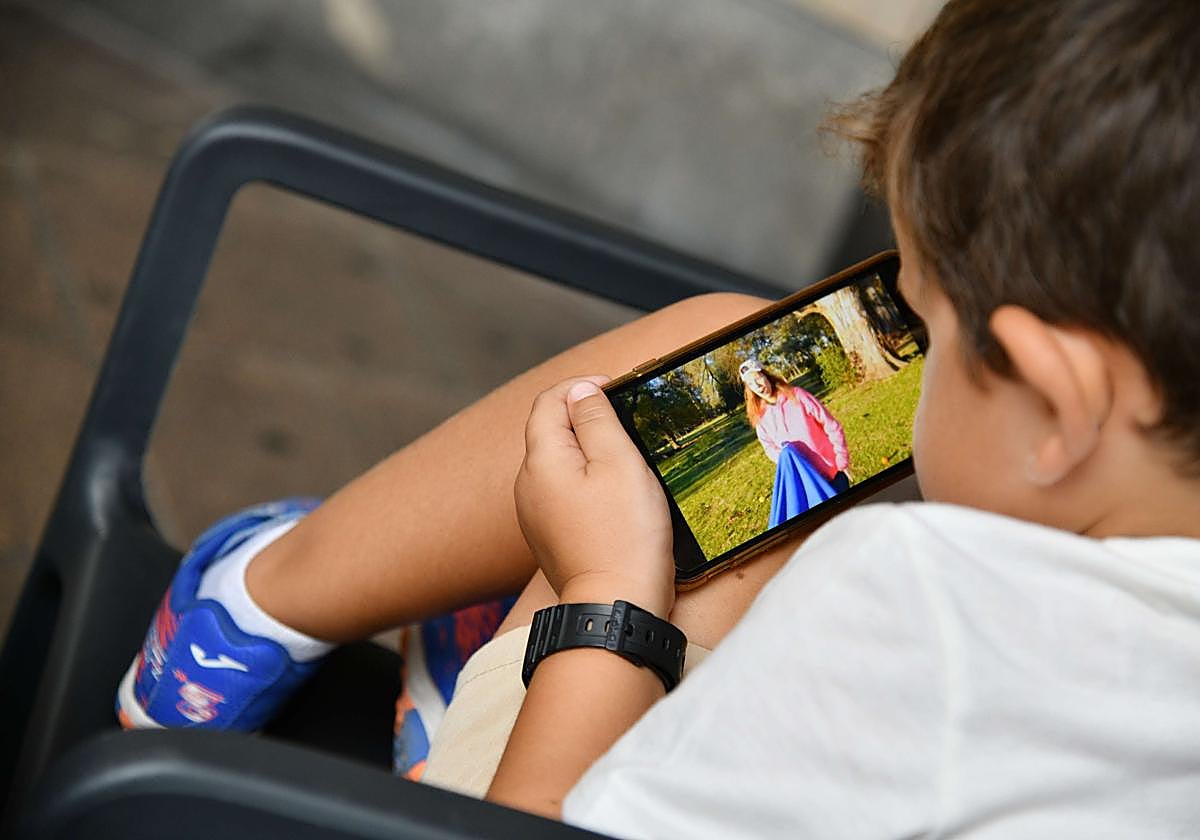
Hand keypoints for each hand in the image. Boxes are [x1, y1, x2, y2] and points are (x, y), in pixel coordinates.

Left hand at [515, 377, 674, 617]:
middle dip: (584, 418)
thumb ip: (596, 420)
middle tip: (627, 421)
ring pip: (557, 463)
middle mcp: (527, 485)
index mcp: (540, 460)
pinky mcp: (549, 536)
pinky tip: (614, 495)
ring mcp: (534, 514)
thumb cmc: (625, 535)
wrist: (616, 607)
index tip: (615, 388)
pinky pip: (562, 493)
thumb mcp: (619, 463)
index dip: (581, 387)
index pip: (548, 402)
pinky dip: (585, 482)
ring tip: (625, 458)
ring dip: (586, 451)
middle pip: (550, 431)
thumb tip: (580, 391)